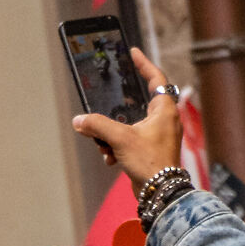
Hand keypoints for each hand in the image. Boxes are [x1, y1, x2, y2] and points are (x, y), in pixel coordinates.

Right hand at [72, 44, 182, 183]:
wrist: (160, 193)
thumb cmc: (149, 162)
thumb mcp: (120, 139)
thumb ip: (98, 126)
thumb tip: (79, 121)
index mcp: (164, 109)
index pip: (156, 77)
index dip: (143, 63)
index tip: (133, 53)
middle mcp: (165, 120)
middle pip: (138, 103)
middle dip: (117, 110)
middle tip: (107, 104)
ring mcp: (159, 136)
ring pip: (131, 125)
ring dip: (114, 134)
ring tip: (104, 143)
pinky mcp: (152, 151)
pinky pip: (132, 141)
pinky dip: (118, 147)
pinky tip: (109, 158)